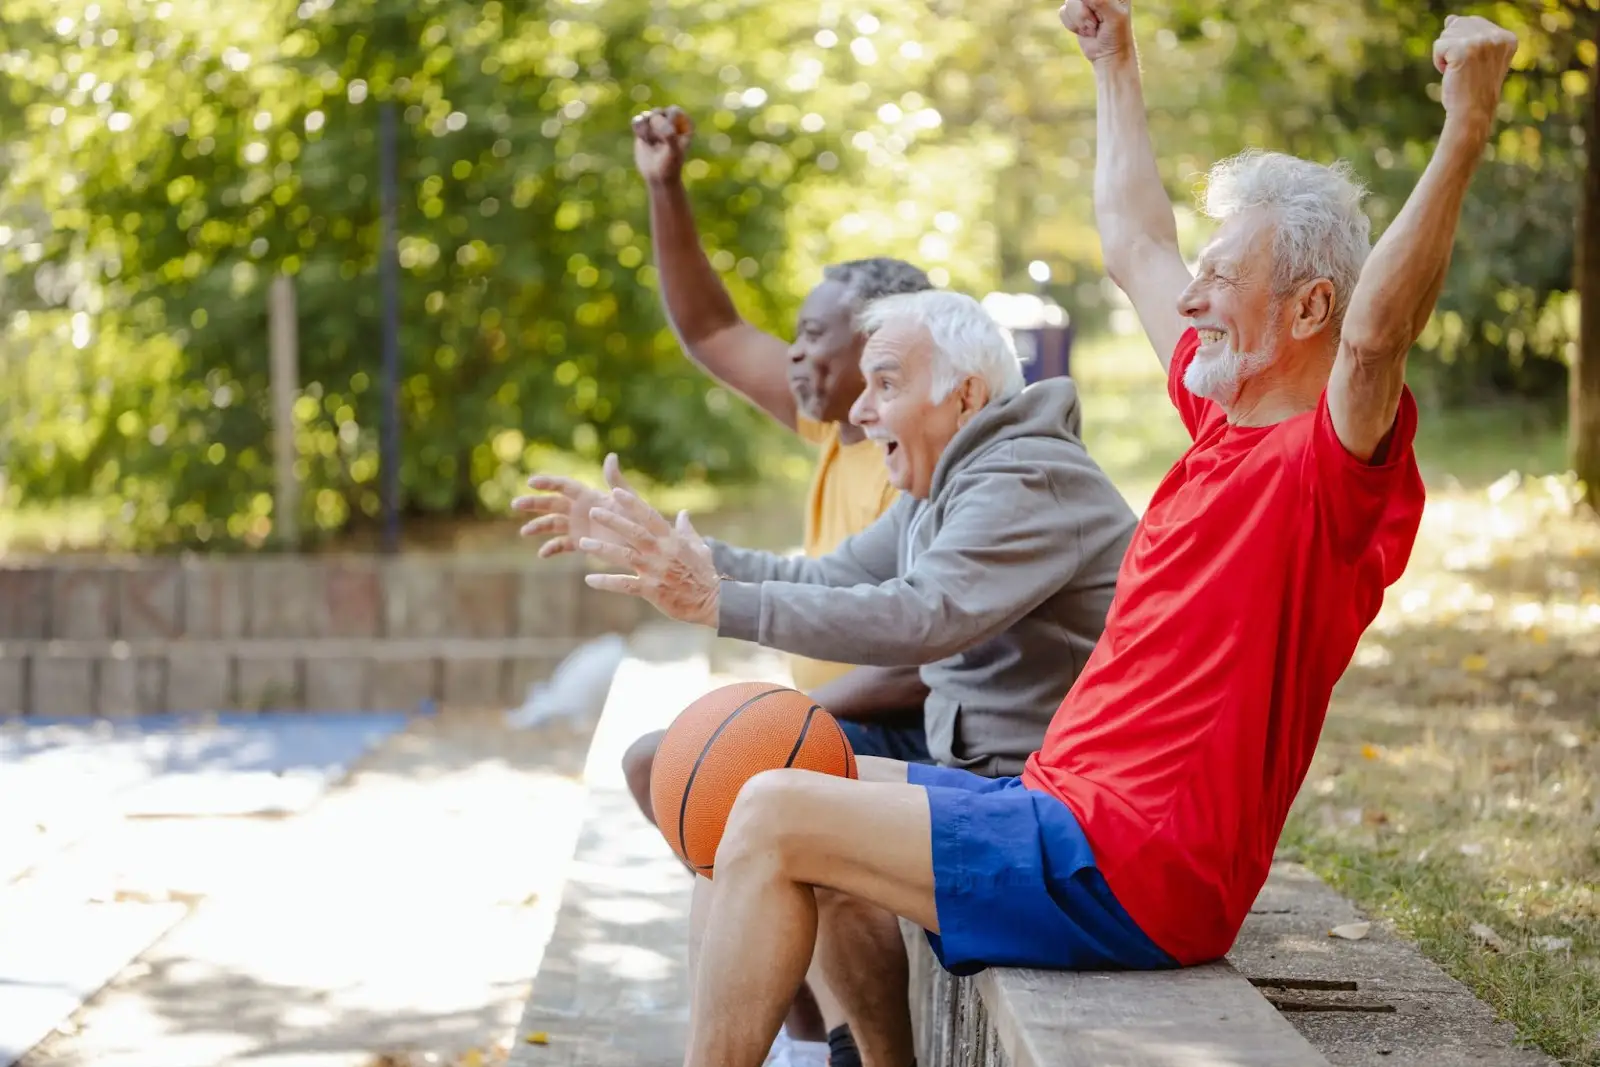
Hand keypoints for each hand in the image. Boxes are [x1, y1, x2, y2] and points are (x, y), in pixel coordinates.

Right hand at [512, 452, 636, 558]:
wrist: (642, 544)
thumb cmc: (637, 518)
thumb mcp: (625, 499)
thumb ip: (615, 479)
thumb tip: (611, 456)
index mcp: (588, 496)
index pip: (563, 486)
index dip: (547, 483)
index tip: (531, 482)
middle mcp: (579, 509)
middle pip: (551, 503)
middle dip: (533, 503)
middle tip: (516, 504)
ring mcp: (577, 526)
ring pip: (552, 524)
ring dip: (537, 526)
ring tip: (524, 532)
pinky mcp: (579, 543)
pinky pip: (561, 545)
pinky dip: (551, 548)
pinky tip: (543, 554)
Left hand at [580, 490, 720, 627]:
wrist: (712, 602)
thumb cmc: (705, 574)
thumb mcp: (699, 547)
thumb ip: (687, 529)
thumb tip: (683, 513)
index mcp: (672, 540)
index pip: (650, 517)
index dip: (632, 504)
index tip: (616, 492)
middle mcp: (662, 553)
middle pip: (634, 532)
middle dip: (613, 521)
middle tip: (594, 510)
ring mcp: (655, 571)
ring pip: (625, 557)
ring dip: (602, 550)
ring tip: (582, 543)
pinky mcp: (651, 591)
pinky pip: (625, 585)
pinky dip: (607, 582)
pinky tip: (589, 579)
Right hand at [632, 106, 692, 183]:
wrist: (658, 177)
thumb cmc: (670, 165)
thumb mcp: (673, 152)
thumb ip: (669, 135)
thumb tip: (656, 120)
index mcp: (684, 123)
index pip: (674, 111)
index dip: (667, 124)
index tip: (667, 138)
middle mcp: (672, 120)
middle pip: (658, 112)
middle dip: (655, 129)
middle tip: (658, 143)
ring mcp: (657, 122)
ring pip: (647, 115)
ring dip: (647, 131)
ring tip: (652, 143)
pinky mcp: (645, 128)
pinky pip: (638, 120)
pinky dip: (639, 130)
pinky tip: (644, 141)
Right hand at [1059, 0, 1132, 64]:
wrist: (1107, 55)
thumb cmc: (1116, 36)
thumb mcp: (1114, 16)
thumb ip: (1100, 0)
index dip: (1089, 2)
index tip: (1096, 10)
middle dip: (1084, 12)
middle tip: (1097, 23)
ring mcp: (1085, 2)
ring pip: (1069, 1)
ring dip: (1079, 20)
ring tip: (1093, 28)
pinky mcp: (1074, 12)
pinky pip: (1063, 11)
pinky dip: (1072, 25)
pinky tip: (1085, 30)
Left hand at [1433, 15, 1516, 126]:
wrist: (1472, 113)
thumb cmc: (1472, 89)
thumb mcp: (1476, 58)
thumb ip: (1469, 35)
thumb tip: (1450, 19)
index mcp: (1508, 37)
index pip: (1473, 22)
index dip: (1464, 44)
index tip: (1475, 66)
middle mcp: (1498, 36)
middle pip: (1459, 24)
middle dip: (1454, 47)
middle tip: (1465, 69)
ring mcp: (1482, 41)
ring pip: (1447, 33)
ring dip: (1446, 55)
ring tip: (1459, 71)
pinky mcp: (1463, 48)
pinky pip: (1438, 45)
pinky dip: (1438, 61)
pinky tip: (1451, 73)